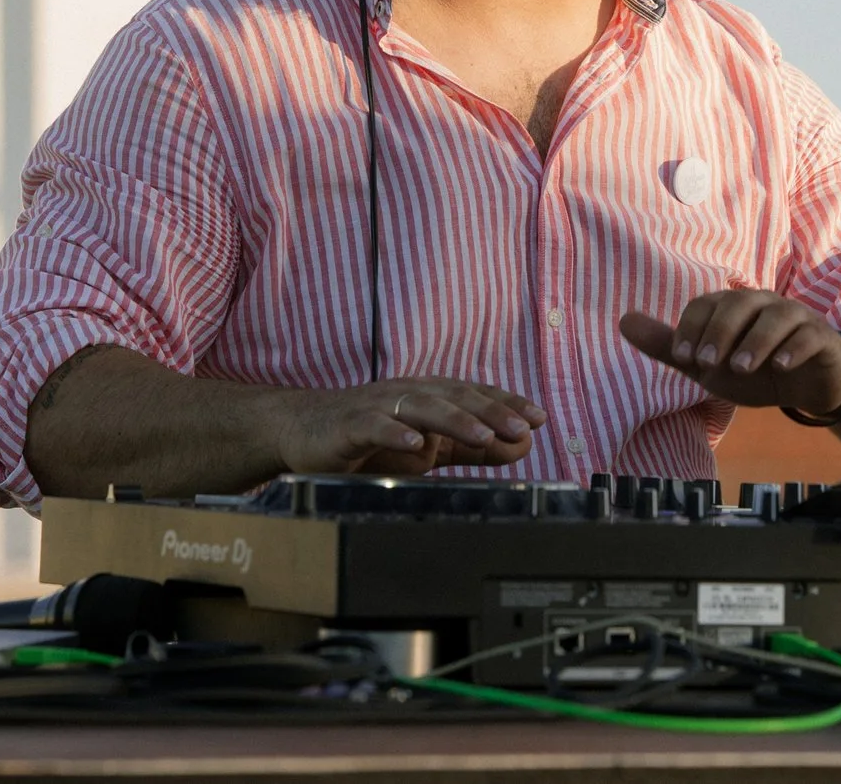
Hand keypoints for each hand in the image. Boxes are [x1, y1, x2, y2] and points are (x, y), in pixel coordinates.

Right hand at [271, 376, 546, 475]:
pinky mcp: (349, 425)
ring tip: (483, 435)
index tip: (539, 418)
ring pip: (422, 407)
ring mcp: (378, 407)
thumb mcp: (426, 446)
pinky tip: (415, 445)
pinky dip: (396, 434)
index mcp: (429, 396)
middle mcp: (408, 394)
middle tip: (522, 427)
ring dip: (455, 420)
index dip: (506, 403)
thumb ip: (470, 447)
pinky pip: (375, 426)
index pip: (474, 394)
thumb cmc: (368, 438)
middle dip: (491, 411)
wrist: (302, 431)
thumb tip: (520, 444)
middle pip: (455, 397)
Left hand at [619, 290, 840, 415]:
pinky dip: (793, 348)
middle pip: (739, 304)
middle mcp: (763, 303)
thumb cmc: (753, 369)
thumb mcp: (707, 365)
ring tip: (740, 368)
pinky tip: (780, 367)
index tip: (682, 357)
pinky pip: (809, 335)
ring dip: (755, 341)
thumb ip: (669, 345)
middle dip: (720, 332)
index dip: (692, 328)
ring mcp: (795, 316)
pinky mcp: (821, 336)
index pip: (706, 304)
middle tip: (706, 364)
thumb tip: (623, 321)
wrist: (806, 387)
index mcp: (733, 306)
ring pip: (775, 316)